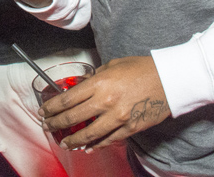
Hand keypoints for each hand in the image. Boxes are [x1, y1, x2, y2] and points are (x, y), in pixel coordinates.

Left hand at [40, 56, 169, 150]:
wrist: (169, 80)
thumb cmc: (141, 69)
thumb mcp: (113, 65)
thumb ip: (94, 77)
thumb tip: (81, 86)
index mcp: (99, 84)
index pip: (67, 99)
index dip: (52, 107)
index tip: (44, 111)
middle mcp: (106, 102)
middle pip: (73, 118)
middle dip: (56, 123)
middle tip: (47, 126)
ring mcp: (118, 118)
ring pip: (89, 134)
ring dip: (73, 140)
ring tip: (65, 143)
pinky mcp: (130, 128)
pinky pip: (108, 139)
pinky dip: (96, 145)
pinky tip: (87, 147)